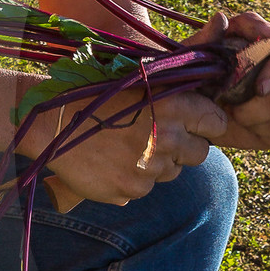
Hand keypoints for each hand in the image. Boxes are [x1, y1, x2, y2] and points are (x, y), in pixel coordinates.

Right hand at [21, 82, 227, 209]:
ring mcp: (150, 167)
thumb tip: (201, 109)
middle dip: (185, 148)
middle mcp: (167, 137)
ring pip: (171, 172)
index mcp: (172, 104)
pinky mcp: (131, 189)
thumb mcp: (137, 81)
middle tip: (159, 138)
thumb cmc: (95, 94)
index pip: (216, 122)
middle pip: (200, 153)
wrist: (53, 123)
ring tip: (126, 147)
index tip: (196, 125)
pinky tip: (111, 162)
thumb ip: (173, 93)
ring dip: (157, 163)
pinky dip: (132, 178)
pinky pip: (144, 188)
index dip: (207, 124)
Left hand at [193, 9, 269, 152]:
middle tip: (231, 106)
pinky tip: (250, 127)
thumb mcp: (203, 51)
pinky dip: (264, 136)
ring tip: (237, 114)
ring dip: (254, 122)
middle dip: (254, 107)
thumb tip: (222, 19)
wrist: (204, 107)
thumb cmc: (207, 71)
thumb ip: (209, 36)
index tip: (258, 86)